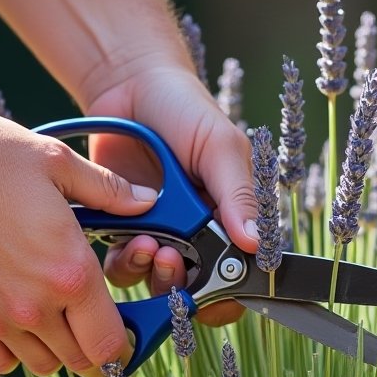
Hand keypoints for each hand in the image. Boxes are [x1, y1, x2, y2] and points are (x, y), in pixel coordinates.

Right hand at [0, 105, 157, 375]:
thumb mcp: (57, 162)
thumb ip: (108, 190)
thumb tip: (148, 200)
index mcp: (69, 272)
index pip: (110, 344)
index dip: (125, 344)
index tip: (126, 331)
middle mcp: (33, 306)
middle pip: (80, 362)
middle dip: (95, 348)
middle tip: (95, 324)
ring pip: (41, 365)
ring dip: (57, 349)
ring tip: (58, 318)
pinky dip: (14, 351)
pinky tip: (18, 322)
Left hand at [83, 63, 257, 328]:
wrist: (129, 85)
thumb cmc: (185, 110)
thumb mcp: (221, 147)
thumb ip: (238, 194)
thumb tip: (256, 243)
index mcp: (231, 218)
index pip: (241, 272)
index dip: (231, 291)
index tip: (217, 282)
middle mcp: (197, 235)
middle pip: (196, 288)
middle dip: (183, 283)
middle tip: (172, 256)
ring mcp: (158, 235)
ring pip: (156, 282)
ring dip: (152, 274)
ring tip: (147, 244)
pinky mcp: (120, 231)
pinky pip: (120, 266)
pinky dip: (122, 262)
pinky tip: (126, 236)